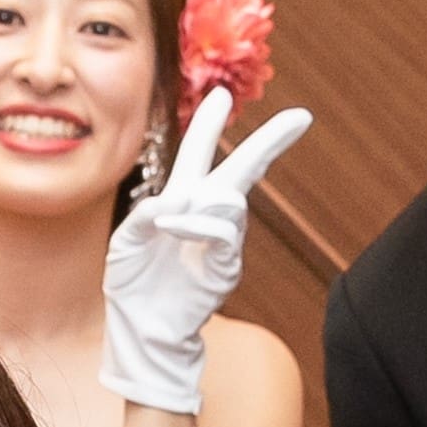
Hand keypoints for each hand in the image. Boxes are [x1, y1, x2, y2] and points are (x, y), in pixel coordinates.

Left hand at [99, 85, 311, 414]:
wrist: (141, 332)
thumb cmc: (133, 286)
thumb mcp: (124, 241)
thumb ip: (145, 215)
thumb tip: (178, 202)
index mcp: (181, 202)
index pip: (200, 155)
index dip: (209, 124)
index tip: (222, 94)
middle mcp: (206, 216)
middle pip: (243, 170)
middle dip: (270, 142)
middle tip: (302, 116)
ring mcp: (219, 242)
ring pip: (231, 200)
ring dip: (204, 200)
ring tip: (178, 214)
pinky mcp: (225, 268)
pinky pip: (223, 234)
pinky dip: (201, 225)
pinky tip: (179, 229)